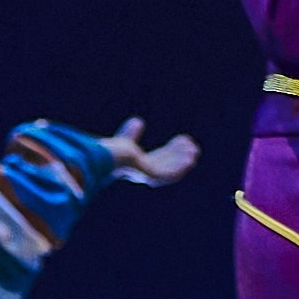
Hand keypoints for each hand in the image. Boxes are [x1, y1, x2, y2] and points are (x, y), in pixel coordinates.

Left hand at [89, 124, 205, 190]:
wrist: (105, 157)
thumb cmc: (110, 151)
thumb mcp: (124, 139)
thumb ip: (130, 133)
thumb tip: (137, 121)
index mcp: (138, 164)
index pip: (158, 158)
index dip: (171, 150)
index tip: (181, 140)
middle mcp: (144, 172)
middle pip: (167, 164)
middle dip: (180, 155)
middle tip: (193, 147)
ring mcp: (147, 176)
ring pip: (171, 169)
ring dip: (183, 161)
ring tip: (194, 150)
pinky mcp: (151, 177)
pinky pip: (170, 175)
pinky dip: (181, 168)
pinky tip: (191, 160)